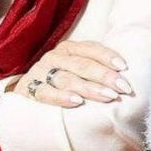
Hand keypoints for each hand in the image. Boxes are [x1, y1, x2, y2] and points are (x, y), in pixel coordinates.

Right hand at [14, 40, 131, 107]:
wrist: (26, 92)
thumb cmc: (60, 79)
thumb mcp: (75, 68)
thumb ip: (94, 67)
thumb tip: (122, 74)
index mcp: (69, 48)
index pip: (91, 48)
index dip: (108, 56)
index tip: (124, 67)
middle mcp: (55, 57)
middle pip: (82, 65)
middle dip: (105, 76)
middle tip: (122, 87)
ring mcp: (41, 72)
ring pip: (68, 79)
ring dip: (90, 88)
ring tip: (108, 96)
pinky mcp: (30, 88)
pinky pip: (46, 93)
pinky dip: (62, 97)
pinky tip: (77, 101)